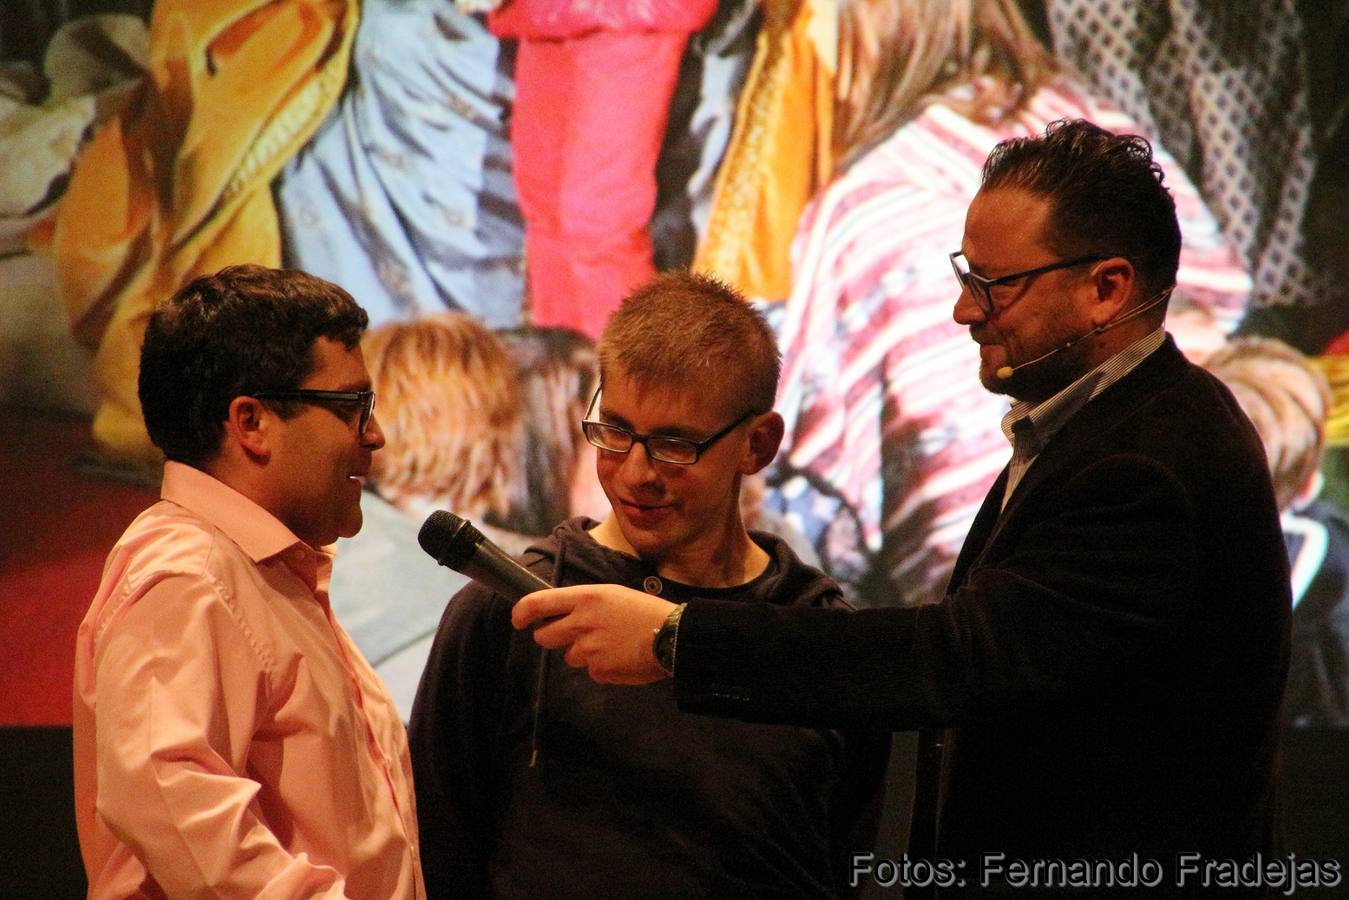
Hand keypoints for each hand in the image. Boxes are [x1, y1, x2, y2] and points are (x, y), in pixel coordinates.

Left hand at [512, 585, 675, 683]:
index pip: (538, 603)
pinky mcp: (598, 670)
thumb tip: (564, 614)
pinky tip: (621, 656)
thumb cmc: (646, 611)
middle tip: (569, 635)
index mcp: (585, 598)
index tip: (517, 619)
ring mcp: (588, 649)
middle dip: (551, 637)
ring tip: (612, 643)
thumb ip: (584, 604)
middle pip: (544, 636)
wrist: (673, 636)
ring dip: (584, 652)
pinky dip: (602, 666)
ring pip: (570, 656)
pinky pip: (591, 670)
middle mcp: (581, 623)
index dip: (521, 612)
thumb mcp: (612, 594)